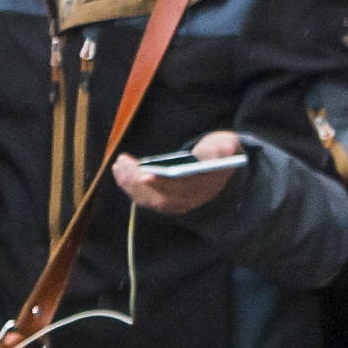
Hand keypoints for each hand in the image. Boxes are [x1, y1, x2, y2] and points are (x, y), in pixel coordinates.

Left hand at [112, 134, 250, 217]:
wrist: (217, 167)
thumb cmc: (218, 151)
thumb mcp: (227, 143)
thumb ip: (226, 146)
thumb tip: (226, 150)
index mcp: (206, 184)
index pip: (183, 188)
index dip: (163, 183)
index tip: (145, 175)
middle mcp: (191, 199)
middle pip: (161, 196)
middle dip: (138, 181)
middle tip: (123, 164)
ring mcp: (178, 203)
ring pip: (150, 200)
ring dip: (130, 184)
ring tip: (120, 165)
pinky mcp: (166, 202)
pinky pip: (145, 199)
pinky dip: (130, 187)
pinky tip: (120, 171)